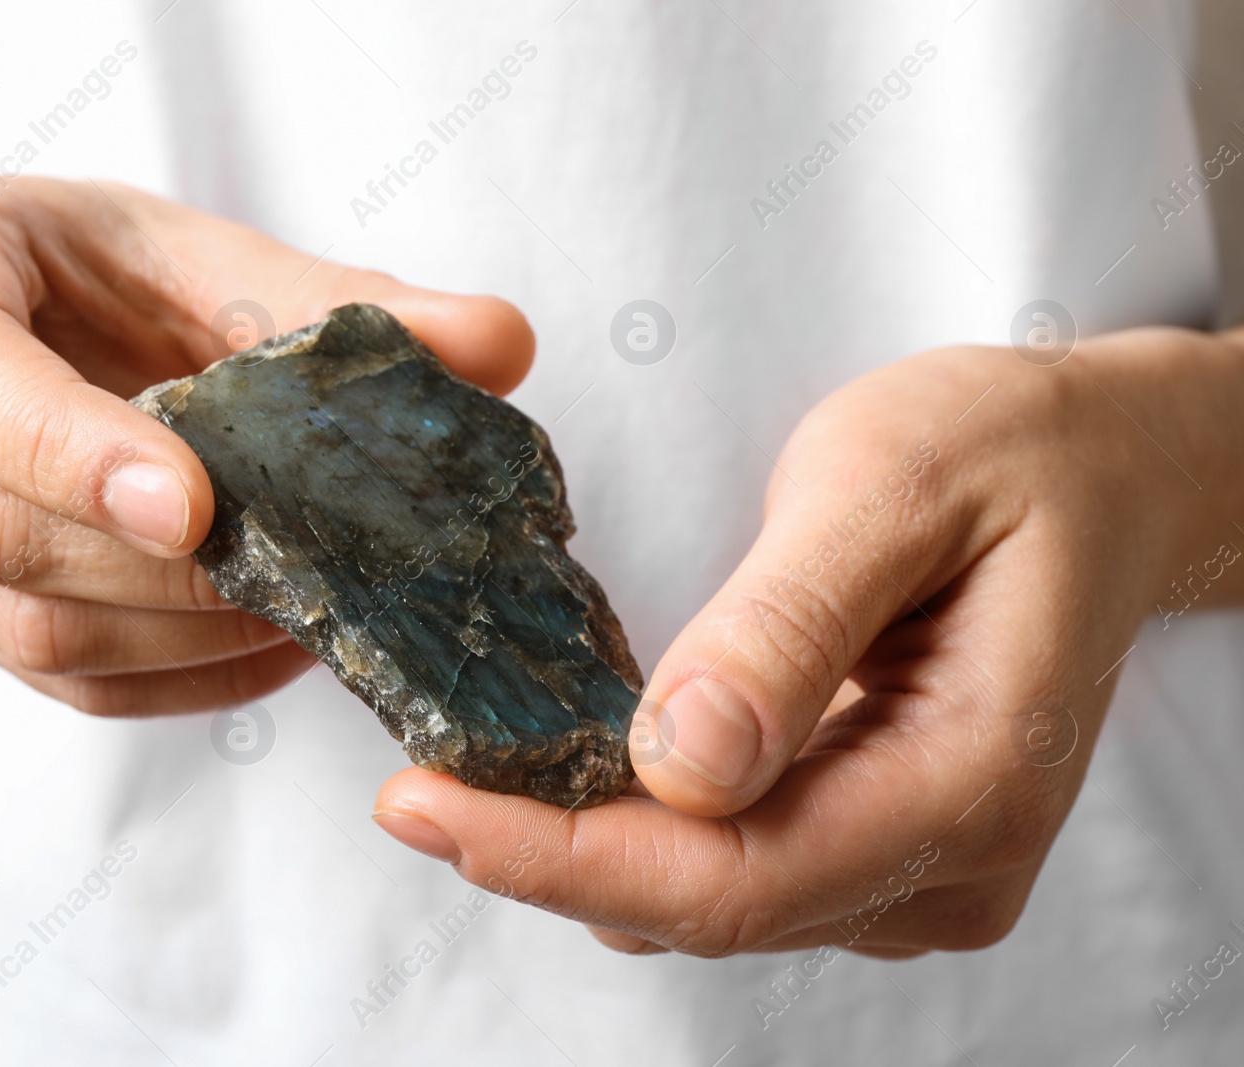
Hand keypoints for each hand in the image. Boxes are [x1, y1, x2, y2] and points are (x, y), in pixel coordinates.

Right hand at [0, 178, 532, 714]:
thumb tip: (503, 345)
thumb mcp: (179, 242)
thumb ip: (326, 298)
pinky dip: (181, 679)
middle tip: (317, 570)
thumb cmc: (65, 266)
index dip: (70, 451)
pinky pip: (57, 680)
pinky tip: (276, 647)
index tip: (197, 507)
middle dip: (170, 573)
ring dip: (186, 637)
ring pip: (24, 630)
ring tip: (314, 611)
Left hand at [374, 326, 1243, 956]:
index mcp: (971, 779)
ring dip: (595, 850)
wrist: (1103, 471)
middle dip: (553, 859)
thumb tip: (679, 767)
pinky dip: (650, 833)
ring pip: (714, 903)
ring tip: (492, 769)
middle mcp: (952, 860)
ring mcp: (922, 865)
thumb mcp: (889, 487)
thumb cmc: (1009, 453)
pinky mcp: (888, 845)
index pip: (732, 878)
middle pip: (710, 908)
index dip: (561, 861)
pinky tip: (592, 764)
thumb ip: (786, 628)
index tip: (425, 808)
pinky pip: (742, 871)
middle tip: (421, 788)